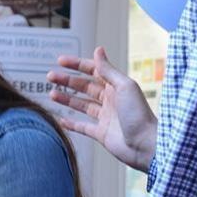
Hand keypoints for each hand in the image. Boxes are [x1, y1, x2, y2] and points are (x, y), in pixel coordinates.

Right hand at [48, 46, 156, 172]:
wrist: (146, 145)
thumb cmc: (139, 115)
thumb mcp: (124, 86)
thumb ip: (108, 70)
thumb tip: (98, 50)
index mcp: (117, 87)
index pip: (94, 71)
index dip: (77, 65)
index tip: (61, 61)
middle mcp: (111, 100)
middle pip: (85, 87)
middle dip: (67, 81)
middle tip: (51, 76)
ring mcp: (106, 117)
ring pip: (82, 105)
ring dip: (66, 99)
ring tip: (51, 94)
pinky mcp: (102, 134)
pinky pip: (83, 127)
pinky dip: (72, 124)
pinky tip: (61, 119)